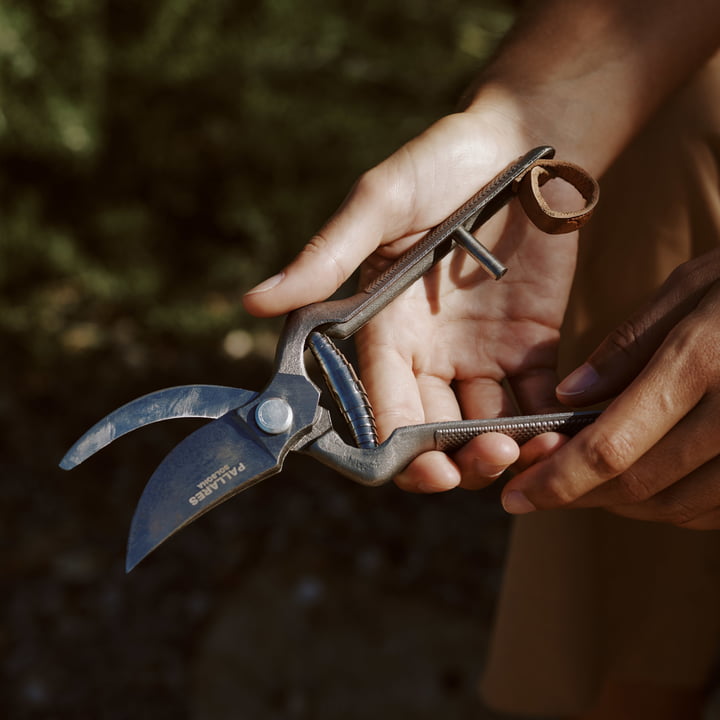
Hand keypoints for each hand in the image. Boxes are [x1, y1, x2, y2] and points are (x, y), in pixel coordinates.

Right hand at [244, 106, 583, 492]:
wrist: (522, 140)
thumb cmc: (441, 163)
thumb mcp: (379, 203)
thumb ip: (326, 256)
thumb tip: (251, 302)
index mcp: (385, 327)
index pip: (379, 401)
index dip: (393, 442)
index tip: (419, 464)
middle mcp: (428, 351)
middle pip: (429, 430)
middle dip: (448, 460)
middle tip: (474, 464)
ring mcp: (480, 352)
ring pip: (482, 427)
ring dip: (498, 452)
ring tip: (523, 454)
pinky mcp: (528, 345)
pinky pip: (534, 400)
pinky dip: (544, 426)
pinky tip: (557, 437)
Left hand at [504, 248, 719, 528]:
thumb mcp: (695, 286)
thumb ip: (630, 344)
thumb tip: (572, 396)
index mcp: (700, 365)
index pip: (610, 448)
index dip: (556, 482)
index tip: (517, 496)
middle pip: (638, 488)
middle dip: (578, 498)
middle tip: (540, 493)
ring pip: (679, 508)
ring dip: (622, 506)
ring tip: (586, 488)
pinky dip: (674, 505)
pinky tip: (649, 485)